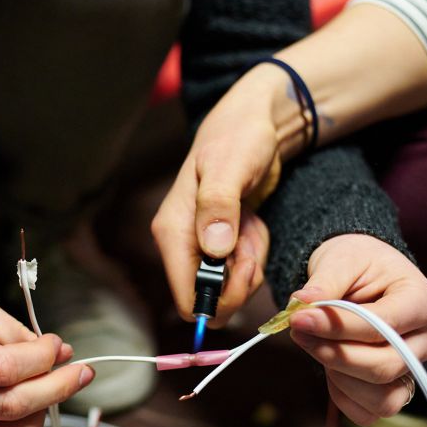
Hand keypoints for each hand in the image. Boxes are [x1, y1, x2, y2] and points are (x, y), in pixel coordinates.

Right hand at [0, 280, 94, 426]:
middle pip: (8, 408)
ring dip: (38, 420)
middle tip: (81, 371)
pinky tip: (27, 412)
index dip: (42, 360)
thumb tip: (59, 355)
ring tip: (48, 392)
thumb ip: (13, 331)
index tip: (58, 345)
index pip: (2, 370)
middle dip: (56, 389)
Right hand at [152, 64, 294, 326]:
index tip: (246, 268)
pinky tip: (253, 226)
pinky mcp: (219, 247)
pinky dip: (253, 257)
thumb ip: (219, 206)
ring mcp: (200, 247)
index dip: (218, 299)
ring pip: (226, 290)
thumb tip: (213, 250)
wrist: (253, 125)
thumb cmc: (239, 137)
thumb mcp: (231, 166)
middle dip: (238, 284)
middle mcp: (181, 245)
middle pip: (207, 301)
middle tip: (253, 249)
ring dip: (249, 267)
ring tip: (254, 227)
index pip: (185, 298)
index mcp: (172, 232)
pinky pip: (237, 274)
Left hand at [287, 234, 426, 425]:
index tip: (300, 319)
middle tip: (299, 332)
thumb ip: (324, 284)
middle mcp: (425, 340)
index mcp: (422, 301)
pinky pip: (368, 412)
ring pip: (382, 398)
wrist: (359, 276)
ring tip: (315, 346)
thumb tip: (302, 305)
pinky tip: (328, 367)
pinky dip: (342, 395)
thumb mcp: (341, 260)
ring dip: (338, 377)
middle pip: (384, 367)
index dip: (339, 327)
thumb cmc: (357, 264)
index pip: (384, 325)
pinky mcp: (394, 389)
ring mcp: (412, 369)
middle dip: (334, 354)